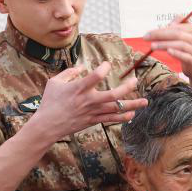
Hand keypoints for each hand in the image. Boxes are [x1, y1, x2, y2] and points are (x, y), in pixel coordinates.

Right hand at [30, 61, 148, 141]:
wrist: (47, 126)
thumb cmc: (49, 102)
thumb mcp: (54, 82)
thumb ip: (70, 72)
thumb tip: (83, 66)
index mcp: (78, 88)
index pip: (95, 76)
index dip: (104, 68)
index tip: (107, 64)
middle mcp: (87, 101)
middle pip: (112, 95)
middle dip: (126, 88)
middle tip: (135, 81)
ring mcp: (91, 112)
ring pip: (115, 109)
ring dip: (131, 105)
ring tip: (144, 102)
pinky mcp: (92, 121)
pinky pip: (111, 120)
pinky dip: (122, 117)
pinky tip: (132, 114)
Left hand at [143, 22, 191, 80]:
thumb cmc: (187, 49)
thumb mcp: (182, 37)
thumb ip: (174, 29)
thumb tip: (163, 26)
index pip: (176, 26)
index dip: (162, 29)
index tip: (149, 33)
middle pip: (177, 34)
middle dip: (160, 34)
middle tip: (146, 37)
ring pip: (180, 44)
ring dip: (164, 44)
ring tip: (152, 46)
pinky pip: (185, 56)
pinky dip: (176, 53)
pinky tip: (168, 51)